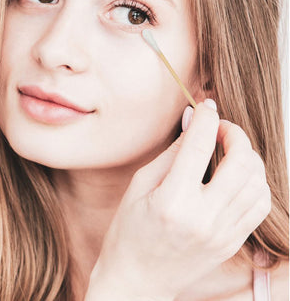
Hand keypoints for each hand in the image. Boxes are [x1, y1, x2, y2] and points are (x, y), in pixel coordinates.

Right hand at [85, 100, 270, 300]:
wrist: (137, 282)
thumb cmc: (129, 233)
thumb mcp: (140, 187)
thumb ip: (171, 154)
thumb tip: (191, 124)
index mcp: (173, 201)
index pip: (199, 146)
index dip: (206, 118)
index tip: (206, 107)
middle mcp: (204, 218)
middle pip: (240, 162)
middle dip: (235, 134)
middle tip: (221, 127)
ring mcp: (222, 233)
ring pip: (257, 183)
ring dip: (248, 157)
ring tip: (230, 150)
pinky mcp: (231, 242)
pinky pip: (259, 206)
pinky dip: (256, 183)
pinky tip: (238, 176)